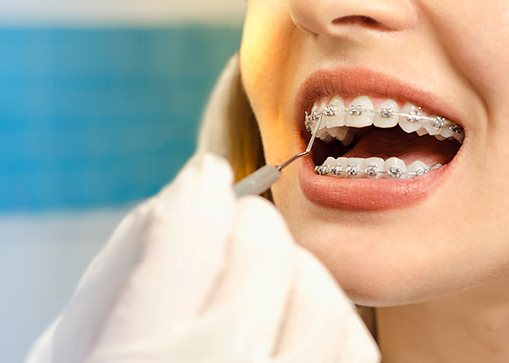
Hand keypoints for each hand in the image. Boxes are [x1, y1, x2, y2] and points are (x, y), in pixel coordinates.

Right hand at [26, 154, 379, 362]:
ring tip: (262, 281)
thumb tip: (192, 191)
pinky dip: (323, 314)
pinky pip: (351, 341)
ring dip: (292, 267)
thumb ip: (129, 261)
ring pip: (319, 293)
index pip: (190, 233)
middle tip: (232, 227)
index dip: (200, 190)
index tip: (206, 180)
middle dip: (248, 222)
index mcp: (138, 361)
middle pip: (264, 252)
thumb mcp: (83, 338)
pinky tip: (288, 323)